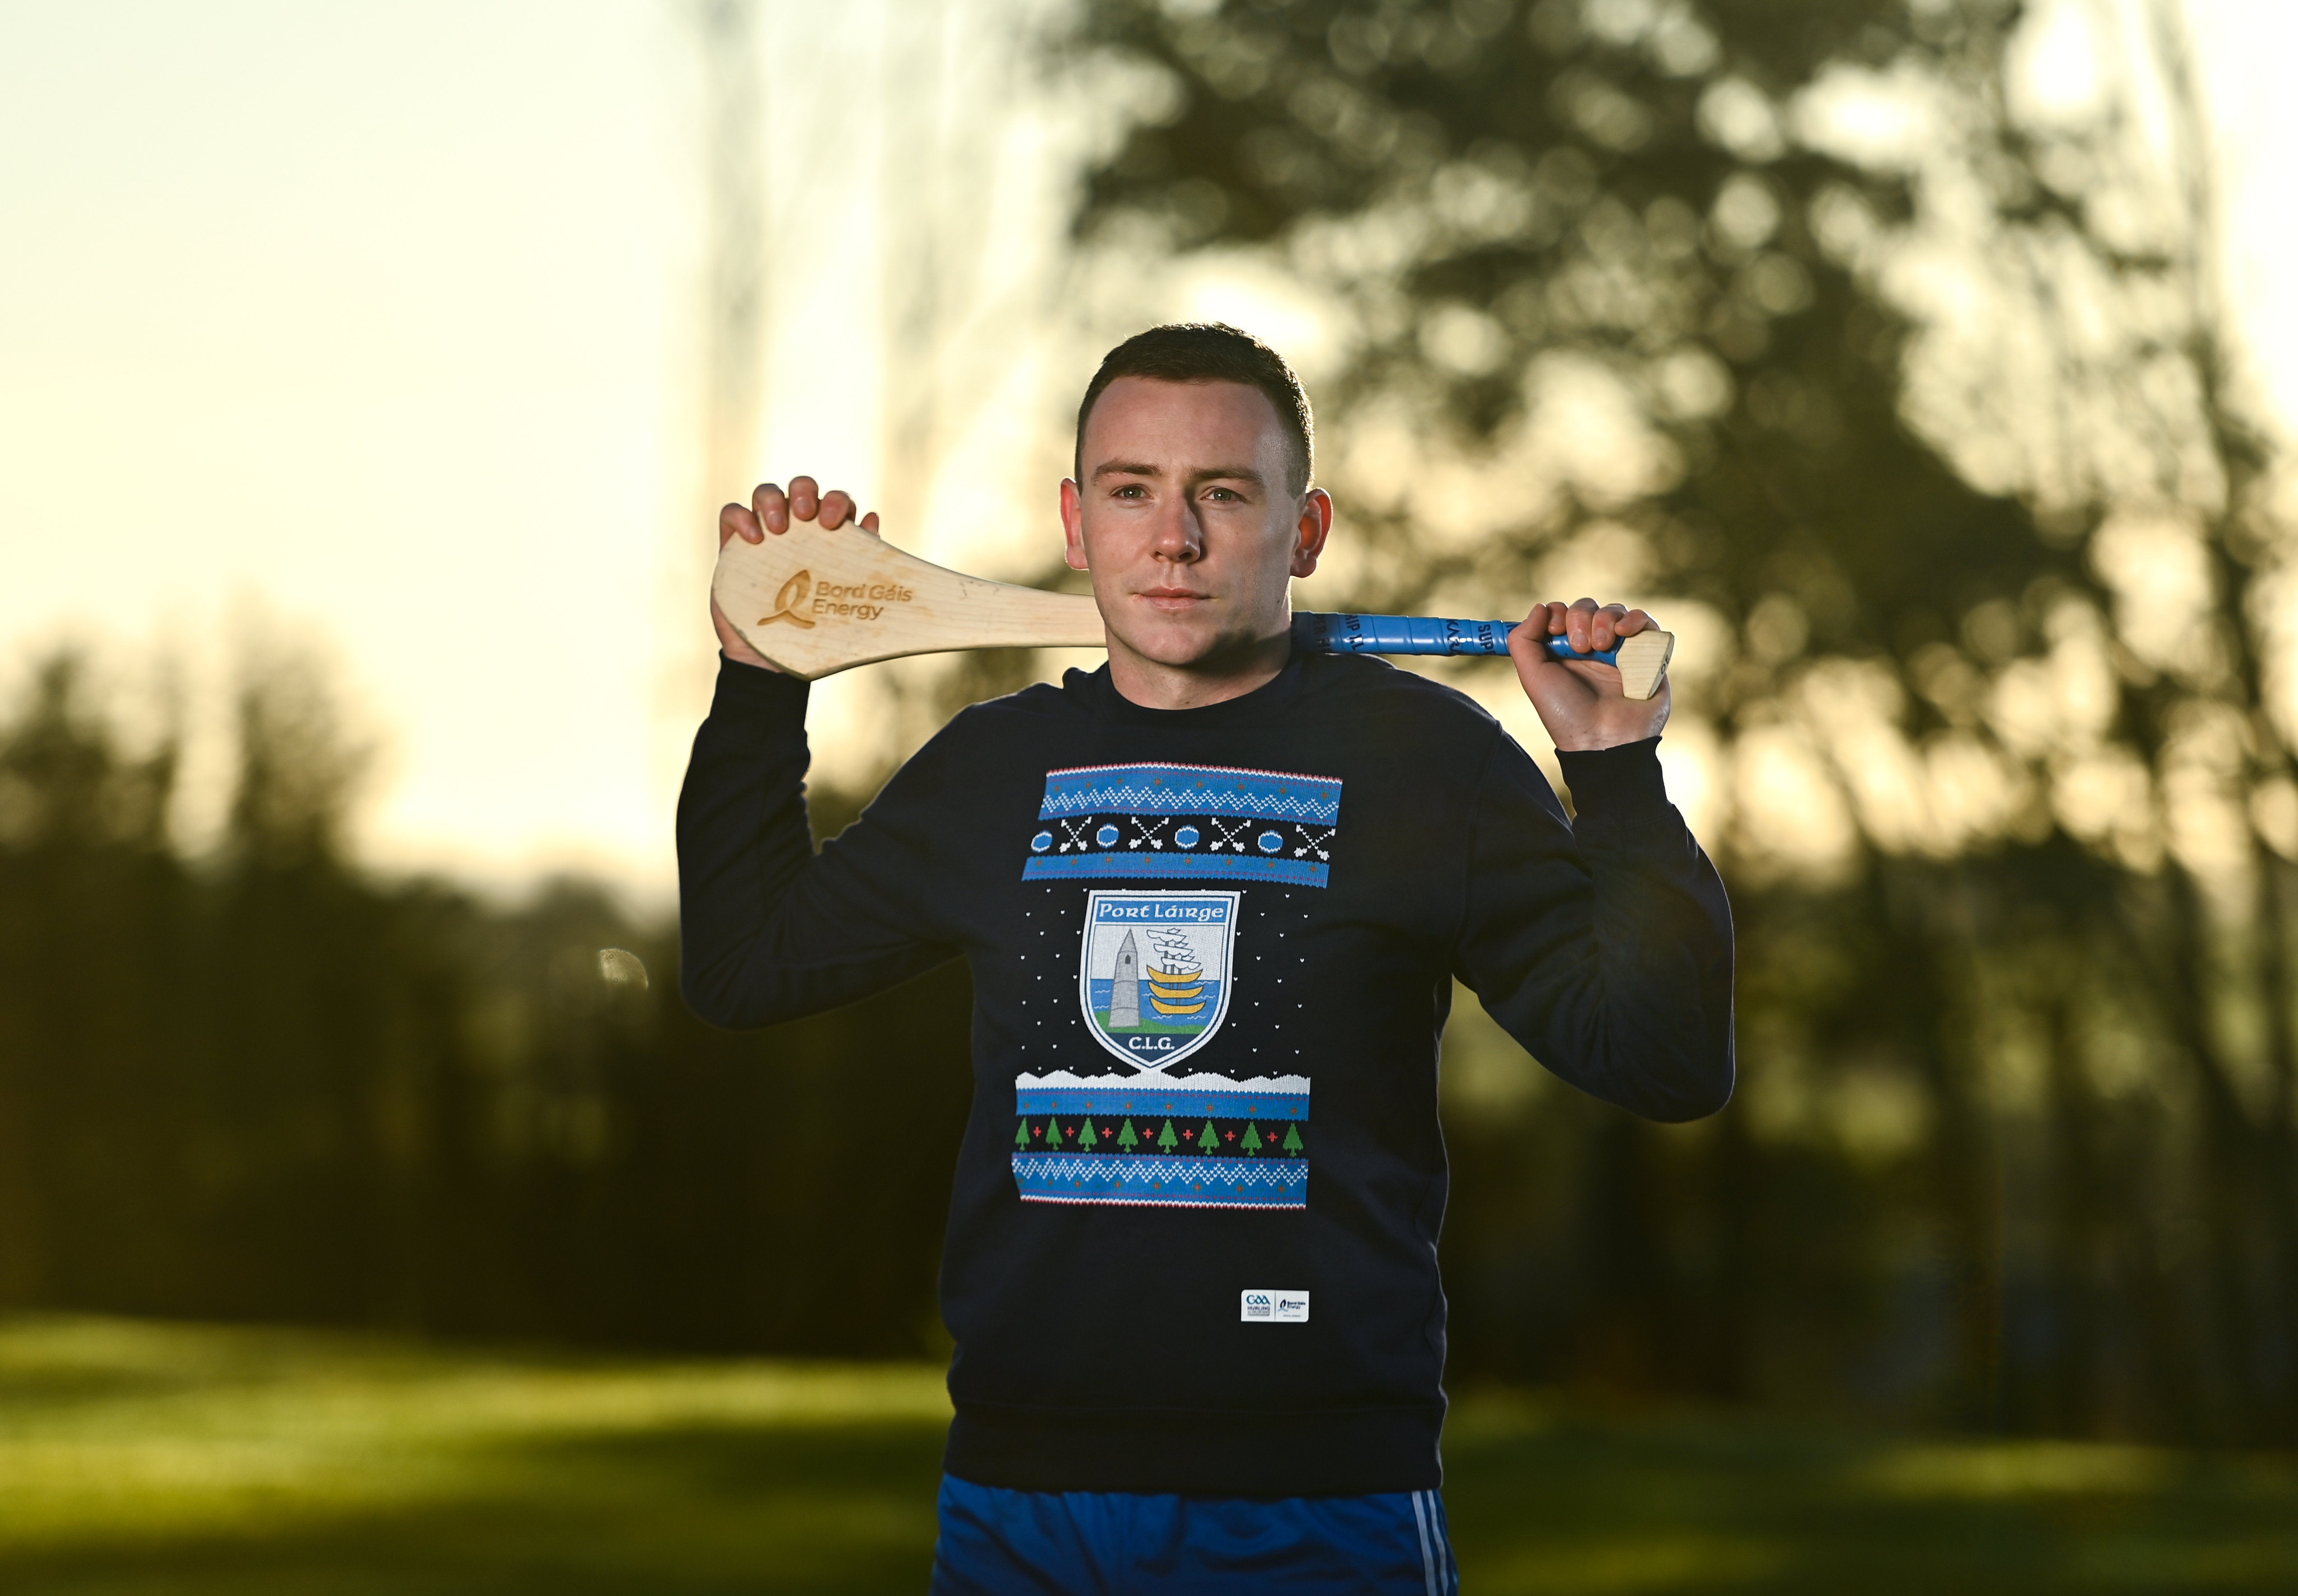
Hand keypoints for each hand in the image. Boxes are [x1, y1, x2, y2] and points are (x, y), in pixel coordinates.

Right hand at [711, 476, 880, 670]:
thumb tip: (873, 519)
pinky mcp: (733, 545)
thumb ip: (860, 561)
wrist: (770, 660)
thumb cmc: (812, 627)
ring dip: (772, 500)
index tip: (834, 524)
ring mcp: (763, 533)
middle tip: (805, 514)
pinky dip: (741, 516)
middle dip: (805, 491)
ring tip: (778, 528)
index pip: (835, 501)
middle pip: (801, 486)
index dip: (837, 501)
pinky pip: (731, 513)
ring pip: (765, 492)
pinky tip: (752, 538)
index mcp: (826, 534)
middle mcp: (796, 527)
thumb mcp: (841, 597)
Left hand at [1506, 597, 1670, 750]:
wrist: (1604, 738)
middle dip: (1579, 619)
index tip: (1554, 629)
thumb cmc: (1567, 714)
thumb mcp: (1533, 677)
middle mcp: (1593, 649)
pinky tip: (1623, 632)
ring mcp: (1621, 651)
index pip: (1562, 614)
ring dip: (1604, 620)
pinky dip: (1634, 619)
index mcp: (1565, 653)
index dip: (1557, 613)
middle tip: (1580, 647)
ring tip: (1600, 646)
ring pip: (1614, 612)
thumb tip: (1540, 607)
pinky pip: (1646, 623)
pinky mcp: (1648, 655)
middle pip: (1587, 609)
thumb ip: (1523, 640)